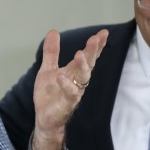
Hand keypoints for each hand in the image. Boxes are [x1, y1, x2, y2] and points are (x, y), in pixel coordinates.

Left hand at [33, 29, 107, 146]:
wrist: (45, 119)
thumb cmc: (50, 94)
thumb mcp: (47, 69)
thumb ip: (52, 52)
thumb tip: (53, 31)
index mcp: (74, 71)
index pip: (88, 57)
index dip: (96, 46)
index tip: (103, 33)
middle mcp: (78, 80)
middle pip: (89, 64)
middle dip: (93, 51)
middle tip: (96, 38)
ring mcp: (74, 92)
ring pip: (83, 77)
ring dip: (82, 66)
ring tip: (80, 53)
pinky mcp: (66, 103)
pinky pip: (70, 93)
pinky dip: (66, 85)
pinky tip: (61, 76)